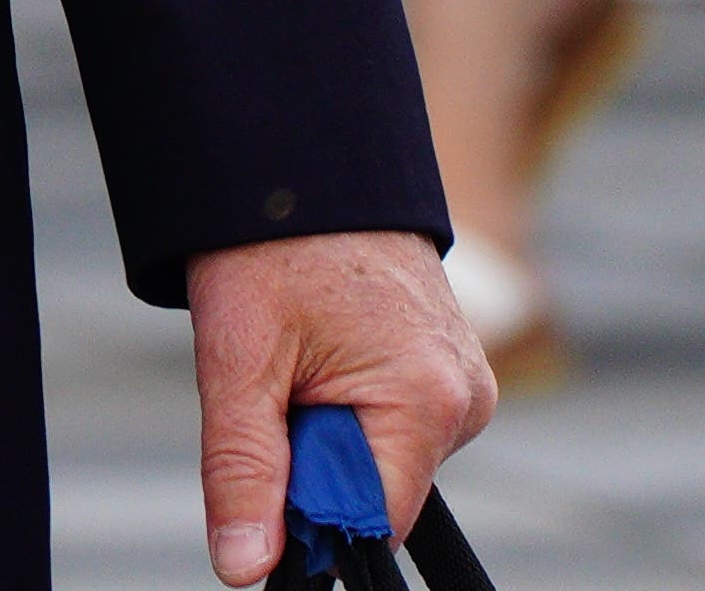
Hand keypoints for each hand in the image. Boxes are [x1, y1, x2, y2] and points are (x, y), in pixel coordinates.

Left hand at [184, 230, 486, 586]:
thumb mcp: (239, 359)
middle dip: (313, 463)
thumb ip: (244, 471)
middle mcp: (465, 400)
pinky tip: (325, 352)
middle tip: (276, 381)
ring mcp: (464, 384)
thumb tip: (246, 569)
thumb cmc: (272, 245)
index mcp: (428, 402)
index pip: (371, 524)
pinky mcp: (449, 372)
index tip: (264, 461)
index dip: (307, 514)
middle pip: (375, 494)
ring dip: (326, 431)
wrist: (307, 156)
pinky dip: (347, 408)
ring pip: (378, 462)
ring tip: (300, 352)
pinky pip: (391, 427)